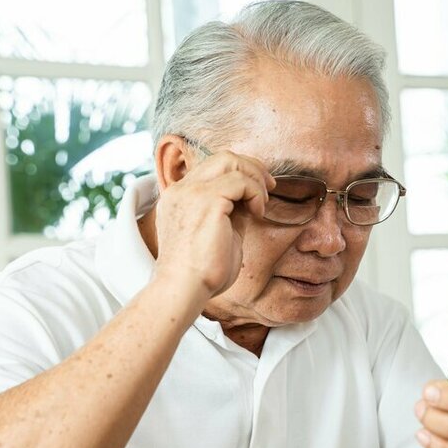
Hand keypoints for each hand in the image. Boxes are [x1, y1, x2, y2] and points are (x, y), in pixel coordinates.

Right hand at [154, 150, 275, 296]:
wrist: (183, 289)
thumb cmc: (200, 274)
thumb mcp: (214, 234)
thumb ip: (227, 213)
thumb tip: (248, 201)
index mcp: (178, 198)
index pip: (211, 168)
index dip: (239, 173)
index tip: (258, 189)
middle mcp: (180, 190)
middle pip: (222, 158)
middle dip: (251, 167)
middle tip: (269, 187)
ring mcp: (191, 192)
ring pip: (231, 162)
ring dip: (255, 179)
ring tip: (262, 204)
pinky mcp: (206, 200)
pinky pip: (240, 181)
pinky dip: (255, 192)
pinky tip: (258, 212)